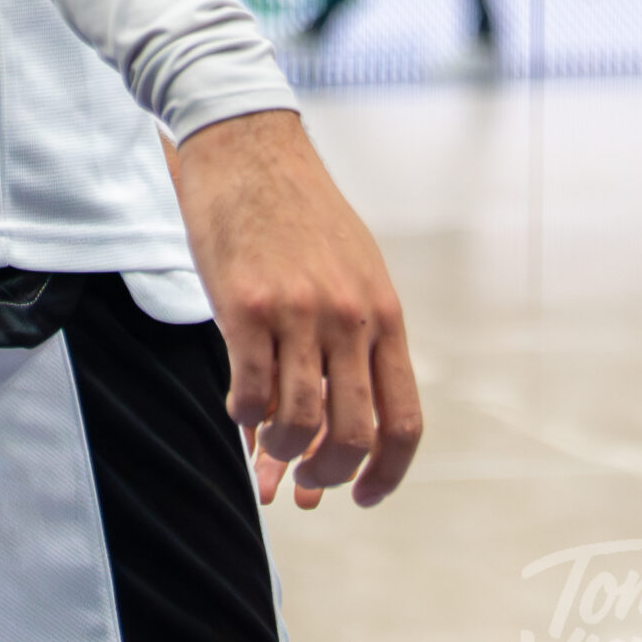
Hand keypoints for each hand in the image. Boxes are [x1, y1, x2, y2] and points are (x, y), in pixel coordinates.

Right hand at [170, 108, 420, 511]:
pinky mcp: (246, 305)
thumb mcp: (349, 273)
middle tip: (305, 481)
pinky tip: (238, 407)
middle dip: (328, 475)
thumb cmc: (298, 214)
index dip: (386, 475)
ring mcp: (298, 312)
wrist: (250, 146)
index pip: (403, 422)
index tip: (361, 495)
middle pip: (354, 435)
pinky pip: (250, 390)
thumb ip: (350, 346)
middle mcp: (349, 317)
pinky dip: (243, 416)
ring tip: (267, 446)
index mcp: (384, 314)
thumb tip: (334, 425)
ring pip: (300, 422)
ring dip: (282, 451)